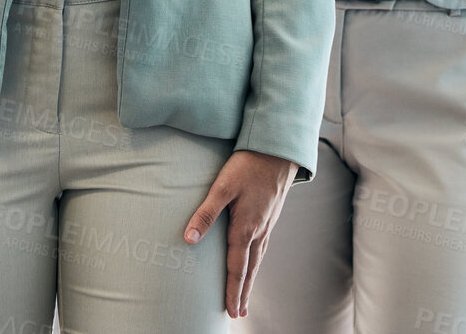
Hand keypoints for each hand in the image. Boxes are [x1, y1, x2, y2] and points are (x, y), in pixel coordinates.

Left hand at [183, 149, 297, 318]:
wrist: (277, 152)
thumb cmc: (248, 166)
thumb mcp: (222, 187)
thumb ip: (205, 213)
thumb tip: (188, 239)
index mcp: (246, 228)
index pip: (236, 268)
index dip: (232, 290)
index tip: (230, 310)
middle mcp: (259, 232)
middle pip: (250, 270)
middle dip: (242, 293)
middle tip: (238, 313)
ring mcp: (267, 225)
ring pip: (258, 260)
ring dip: (250, 281)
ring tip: (245, 297)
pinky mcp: (270, 218)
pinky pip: (262, 248)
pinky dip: (257, 264)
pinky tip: (254, 264)